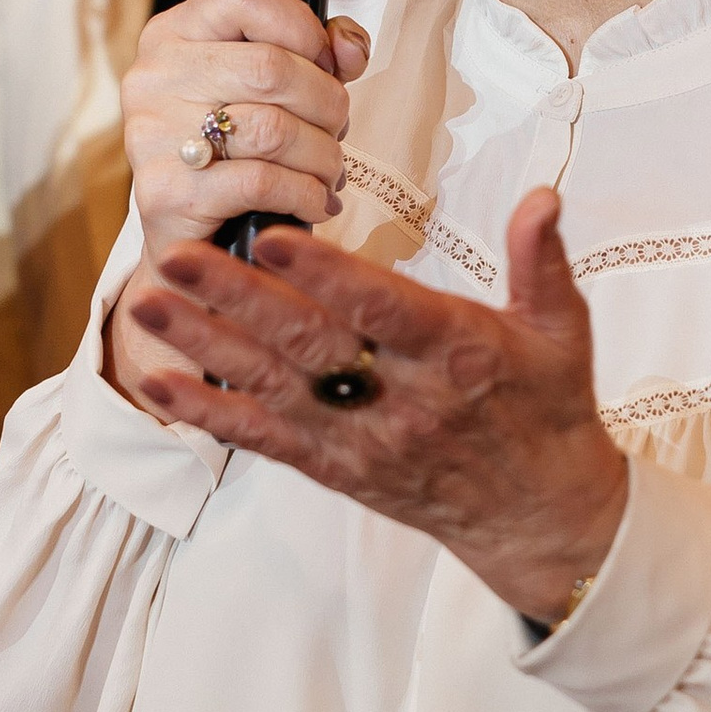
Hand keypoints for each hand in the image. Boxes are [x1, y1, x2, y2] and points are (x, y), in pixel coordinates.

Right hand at [110, 0, 366, 410]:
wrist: (189, 244)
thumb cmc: (237, 150)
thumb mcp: (267, 86)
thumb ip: (318, 51)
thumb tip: (349, 51)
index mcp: (173, 34)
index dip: (302, 25)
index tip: (326, 64)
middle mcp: (152, 77)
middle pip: (271, 67)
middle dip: (327, 102)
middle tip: (337, 129)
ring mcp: (151, 136)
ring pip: (273, 128)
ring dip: (323, 153)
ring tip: (331, 169)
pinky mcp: (165, 194)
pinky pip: (263, 182)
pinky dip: (307, 193)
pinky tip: (317, 202)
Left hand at [124, 184, 629, 624]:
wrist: (537, 514)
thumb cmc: (547, 409)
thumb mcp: (563, 330)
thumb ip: (541, 261)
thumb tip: (540, 197)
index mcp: (457, 354)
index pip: (382, 310)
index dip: (326, 276)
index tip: (274, 238)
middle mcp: (402, 399)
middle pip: (308, 344)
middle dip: (237, 299)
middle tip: (178, 256)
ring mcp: (362, 439)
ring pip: (273, 388)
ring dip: (205, 345)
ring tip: (148, 304)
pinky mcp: (336, 468)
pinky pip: (264, 440)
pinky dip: (210, 413)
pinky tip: (161, 382)